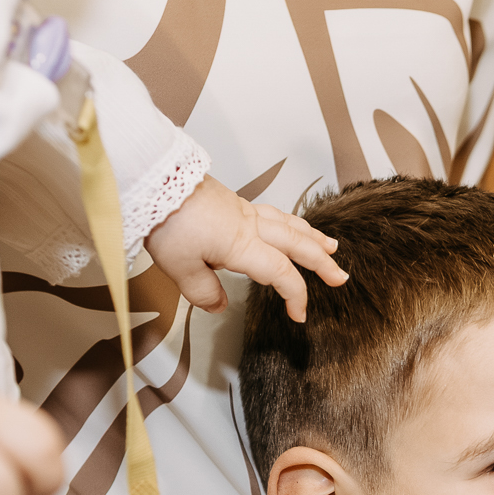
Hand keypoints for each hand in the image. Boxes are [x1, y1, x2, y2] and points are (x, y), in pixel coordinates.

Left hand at [144, 174, 347, 321]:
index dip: (296, 296)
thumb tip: (220, 306)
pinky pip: (274, 213)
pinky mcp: (232, 202)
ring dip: (312, 237)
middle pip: (296, 244)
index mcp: (241, 245)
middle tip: (340, 277)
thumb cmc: (165, 220)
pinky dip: (292, 222)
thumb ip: (203, 292)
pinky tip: (291, 225)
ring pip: (289, 224)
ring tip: (330, 246)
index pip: (281, 274)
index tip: (299, 315)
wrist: (153, 179)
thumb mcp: (179, 267)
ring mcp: (243, 211)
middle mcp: (249, 226)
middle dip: (321, 262)